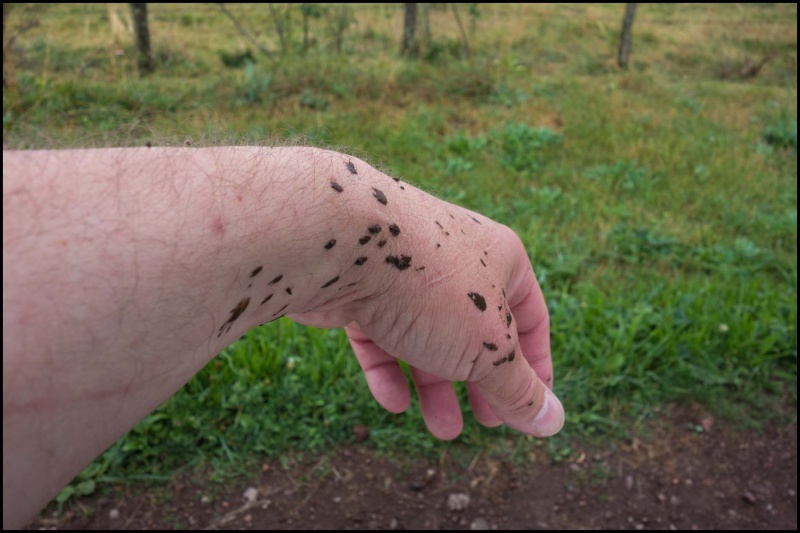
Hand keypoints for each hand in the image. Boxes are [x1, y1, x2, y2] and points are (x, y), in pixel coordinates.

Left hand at [291, 185, 563, 439]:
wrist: (337, 240)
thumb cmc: (429, 285)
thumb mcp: (487, 348)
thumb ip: (518, 388)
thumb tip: (553, 423)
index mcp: (499, 258)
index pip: (531, 317)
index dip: (536, 366)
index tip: (533, 407)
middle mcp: (453, 259)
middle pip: (474, 330)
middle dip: (482, 382)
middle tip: (486, 423)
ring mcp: (403, 271)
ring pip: (426, 336)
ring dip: (436, 386)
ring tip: (442, 430)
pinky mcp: (359, 286)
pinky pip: (379, 333)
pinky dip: (389, 369)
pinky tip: (394, 404)